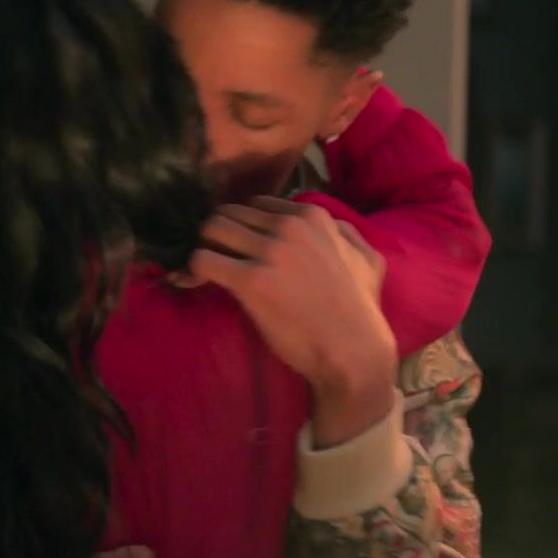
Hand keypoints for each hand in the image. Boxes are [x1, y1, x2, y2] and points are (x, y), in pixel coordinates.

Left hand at [188, 197, 396, 446]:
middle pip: (229, 214)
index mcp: (313, 216)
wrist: (353, 351)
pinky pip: (202, 260)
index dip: (242, 227)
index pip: (256, 206)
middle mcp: (289, 226)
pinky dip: (191, 270)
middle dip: (217, 235)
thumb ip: (343, 233)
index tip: (237, 247)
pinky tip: (194, 283)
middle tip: (214, 258)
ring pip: (211, 229)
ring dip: (202, 248)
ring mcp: (270, 251)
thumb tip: (329, 223)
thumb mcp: (366, 258)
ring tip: (203, 270)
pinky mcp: (251, 279)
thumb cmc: (361, 310)